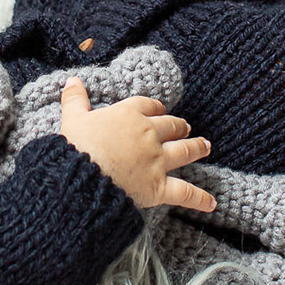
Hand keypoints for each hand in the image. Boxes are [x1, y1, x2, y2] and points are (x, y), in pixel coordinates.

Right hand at [57, 77, 215, 212]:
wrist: (82, 178)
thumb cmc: (76, 148)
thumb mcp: (72, 119)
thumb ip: (75, 99)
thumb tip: (72, 80)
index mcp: (128, 115)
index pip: (148, 106)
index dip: (156, 108)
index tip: (160, 110)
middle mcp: (148, 135)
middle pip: (171, 126)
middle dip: (179, 127)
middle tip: (185, 128)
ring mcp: (157, 161)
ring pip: (184, 151)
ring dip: (197, 148)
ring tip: (205, 146)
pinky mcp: (159, 187)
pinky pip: (185, 192)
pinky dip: (200, 198)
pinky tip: (211, 203)